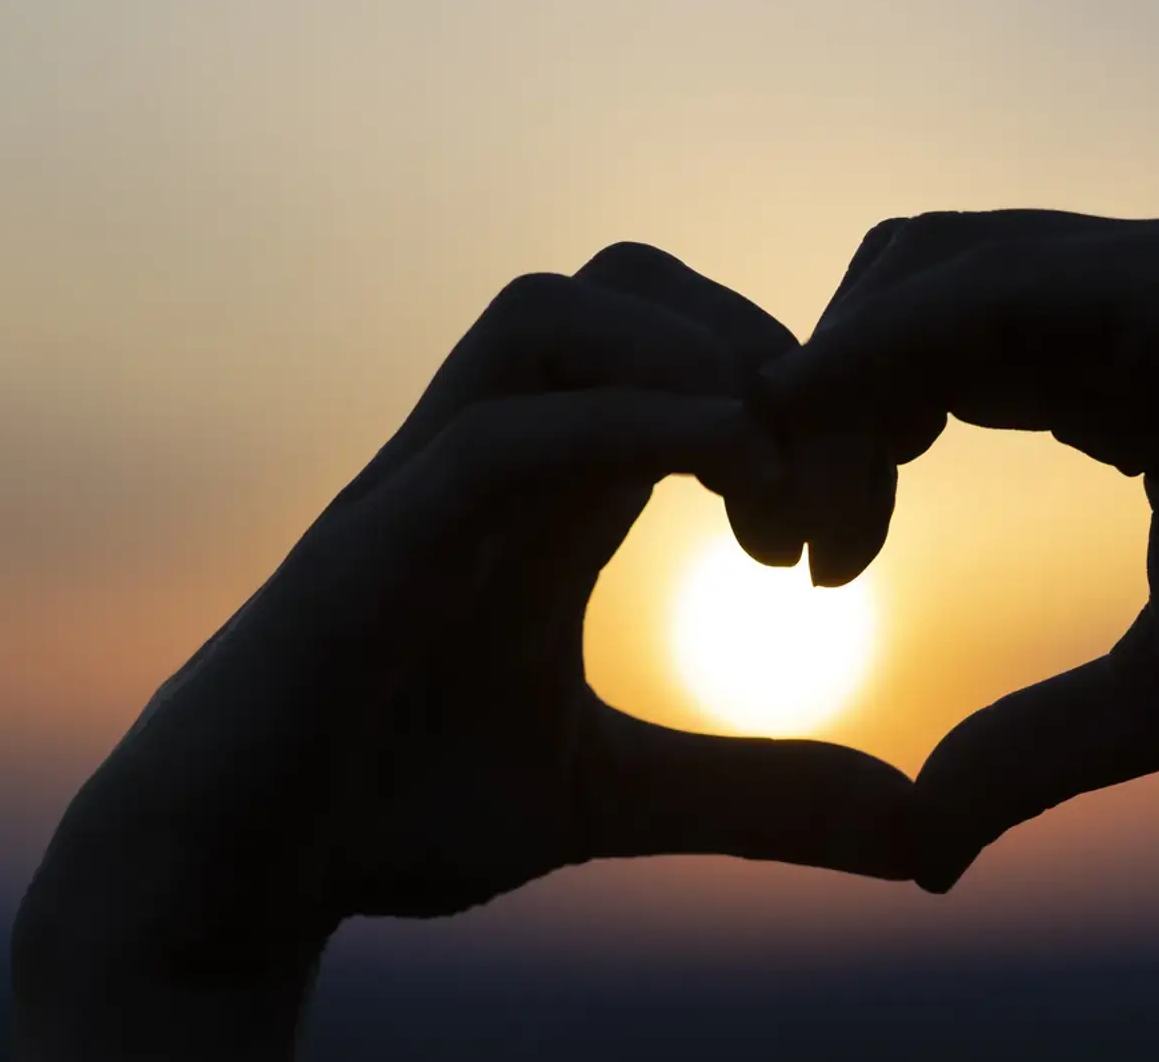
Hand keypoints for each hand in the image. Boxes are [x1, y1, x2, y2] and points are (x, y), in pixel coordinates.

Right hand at [12, 243, 915, 1058]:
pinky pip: (500, 431)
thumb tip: (921, 836)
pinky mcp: (372, 543)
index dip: (795, 399)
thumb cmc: (400, 809)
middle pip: (630, 281)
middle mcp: (490, 453)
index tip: (844, 534)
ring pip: (552, 306)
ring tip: (769, 488)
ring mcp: (423, 484)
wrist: (237, 877)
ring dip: (694, 363)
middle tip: (826, 499)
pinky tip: (722, 498)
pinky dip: (626, 431)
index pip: (681, 346)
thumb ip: (759, 793)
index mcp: (550, 486)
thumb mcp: (618, 796)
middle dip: (760, 351)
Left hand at [759, 209, 1158, 889]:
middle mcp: (1132, 307)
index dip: (849, 439)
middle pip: (907, 294)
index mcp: (1122, 377)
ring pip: (935, 265)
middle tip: (797, 538)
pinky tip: (836, 422)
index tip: (811, 560)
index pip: (931, 359)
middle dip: (825, 399)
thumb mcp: (1156, 698)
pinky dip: (900, 339)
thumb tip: (921, 846)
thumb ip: (1033, 747)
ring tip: (825, 516)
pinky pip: (1004, 280)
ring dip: (845, 373)